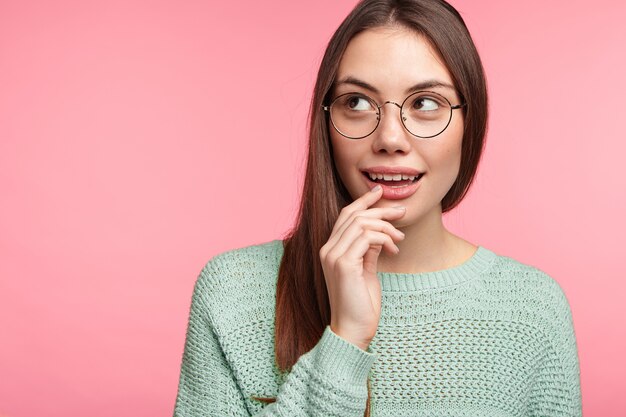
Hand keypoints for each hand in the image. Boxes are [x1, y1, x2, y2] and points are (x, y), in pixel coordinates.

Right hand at [319, 185, 405, 349]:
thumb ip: (368, 251)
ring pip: (361, 223)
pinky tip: (394, 249)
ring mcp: (333, 256)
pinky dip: (384, 238)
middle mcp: (328, 250)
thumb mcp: (366, 270)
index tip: (380, 192)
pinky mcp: (344, 264)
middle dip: (380, 210)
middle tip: (402, 213)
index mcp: (331, 250)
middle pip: (353, 215)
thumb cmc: (361, 304)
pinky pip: (366, 237)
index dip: (362, 201)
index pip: (345, 215)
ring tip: (400, 238)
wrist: (354, 329)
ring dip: (385, 226)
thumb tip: (378, 235)